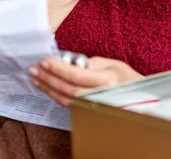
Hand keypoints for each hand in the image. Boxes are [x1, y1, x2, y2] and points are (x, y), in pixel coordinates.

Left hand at [28, 56, 142, 106]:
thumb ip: (89, 63)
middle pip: (67, 88)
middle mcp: (98, 94)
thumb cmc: (125, 77)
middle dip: (48, 78)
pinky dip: (54, 94)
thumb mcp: (111, 63)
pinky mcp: (87, 109)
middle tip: (34, 68)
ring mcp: (92, 104)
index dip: (58, 69)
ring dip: (47, 87)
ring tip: (35, 77)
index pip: (76, 75)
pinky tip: (46, 86)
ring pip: (64, 98)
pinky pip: (68, 103)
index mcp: (105, 80)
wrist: (136, 95)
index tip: (45, 61)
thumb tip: (67, 62)